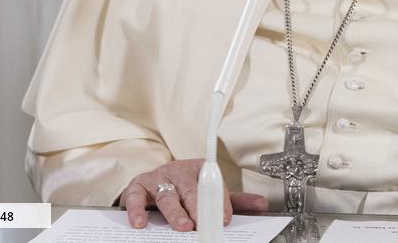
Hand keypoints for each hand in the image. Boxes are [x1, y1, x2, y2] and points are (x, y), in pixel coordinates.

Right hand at [120, 158, 268, 230]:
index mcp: (200, 170)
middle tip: (202, 223)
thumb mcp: (209, 191)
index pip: (214, 185)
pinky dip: (137, 209)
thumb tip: (262, 205)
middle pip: (190, 189)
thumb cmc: (185, 188)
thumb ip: (233, 200)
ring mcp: (158, 177)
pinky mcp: (138, 186)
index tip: (226, 218)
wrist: (153, 179)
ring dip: (175, 212)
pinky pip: (136, 196)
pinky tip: (141, 223)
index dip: (220, 202)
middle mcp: (179, 171)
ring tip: (182, 226)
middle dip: (198, 208)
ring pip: (167, 195)